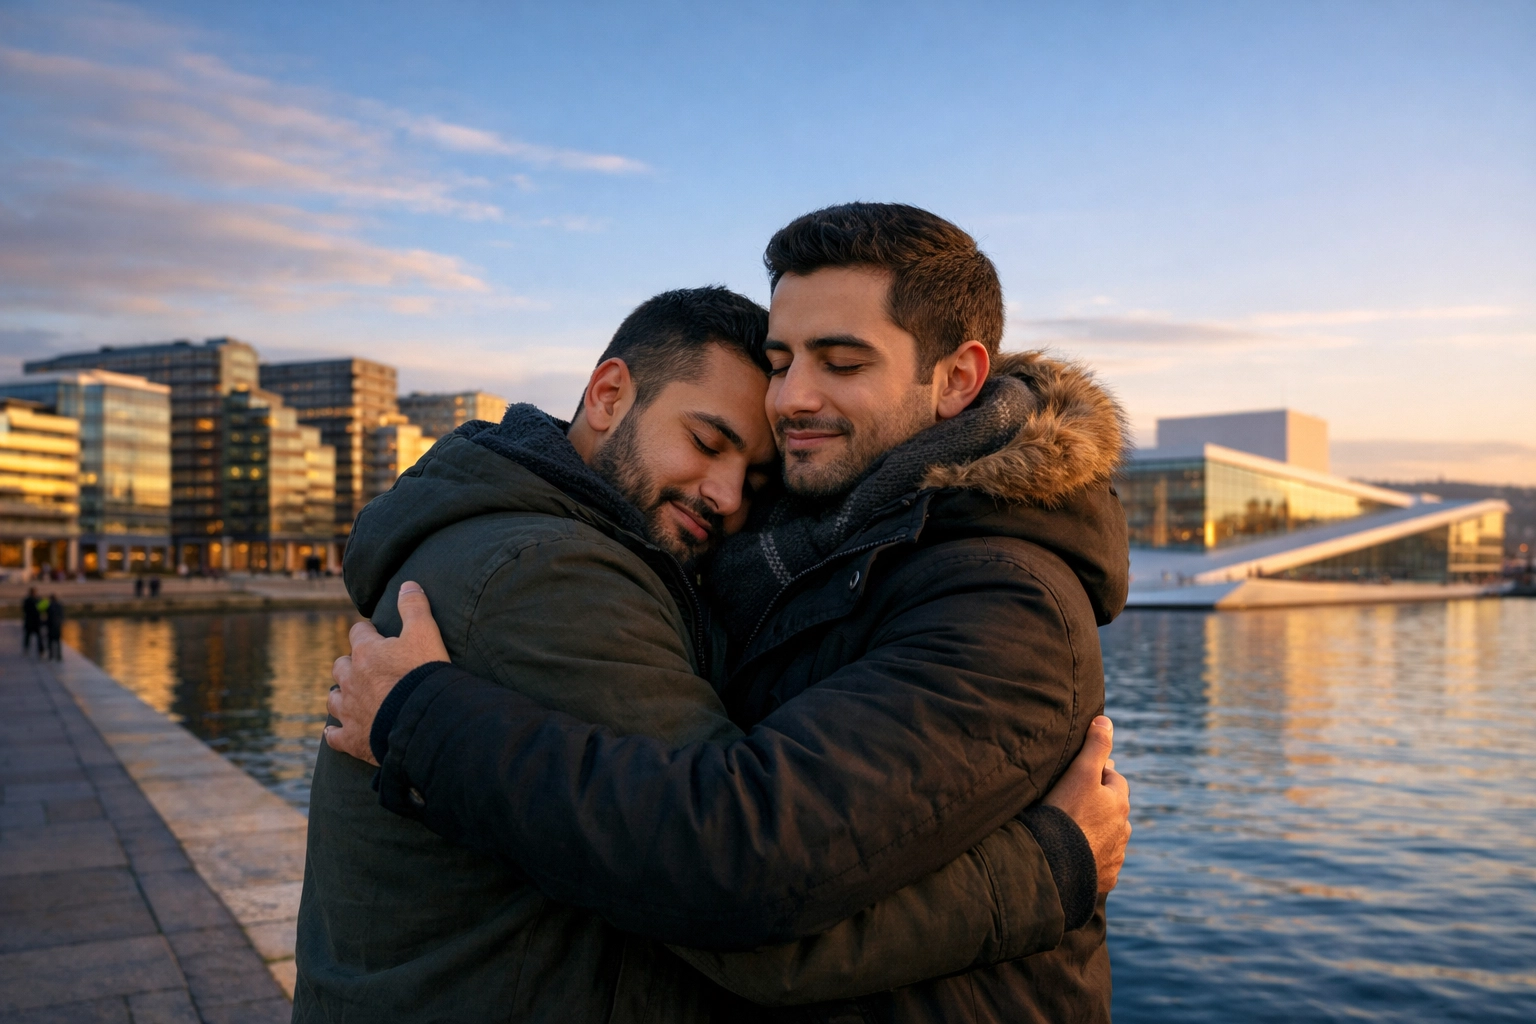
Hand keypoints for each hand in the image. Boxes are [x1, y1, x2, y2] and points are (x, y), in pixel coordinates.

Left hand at [324, 581, 448, 765]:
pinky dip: (334, 732)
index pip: (358, 632)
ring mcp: (349, 710)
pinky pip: (334, 736)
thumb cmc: (423, 675)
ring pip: (333, 698)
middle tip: (366, 666)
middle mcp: (351, 679)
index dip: (367, 631)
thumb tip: (407, 583)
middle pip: (341, 665)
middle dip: (350, 663)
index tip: (375, 633)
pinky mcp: (352, 738)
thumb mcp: (426, 633)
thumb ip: (415, 607)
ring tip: (351, 695)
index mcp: (367, 652)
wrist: (421, 721)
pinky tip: (334, 731)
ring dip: (340, 694)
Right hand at [1042, 715, 1130, 893]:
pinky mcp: (1104, 878)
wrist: (1056, 863)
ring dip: (1095, 832)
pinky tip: (1074, 856)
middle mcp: (1123, 830)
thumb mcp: (1080, 772)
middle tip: (1072, 802)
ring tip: (1071, 831)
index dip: (1097, 774)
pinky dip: (1090, 858)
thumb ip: (1095, 745)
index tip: (1079, 775)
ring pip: (1108, 838)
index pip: (1113, 779)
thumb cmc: (1066, 813)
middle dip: (1099, 805)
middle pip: (1112, 810)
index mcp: (1119, 803)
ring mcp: (1114, 856)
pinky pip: (1100, 864)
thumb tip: (1105, 720)